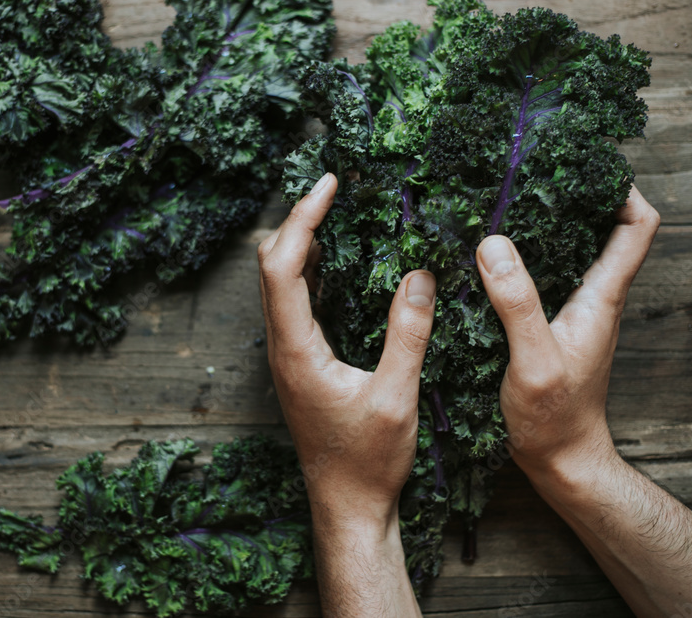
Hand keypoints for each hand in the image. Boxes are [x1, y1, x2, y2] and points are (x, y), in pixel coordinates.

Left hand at [258, 172, 436, 521]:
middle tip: (331, 188)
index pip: (282, 267)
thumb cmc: (367, 462)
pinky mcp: (298, 363)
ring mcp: (286, 356)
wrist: (345, 506)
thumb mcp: (396, 397)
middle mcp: (281, 348)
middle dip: (297, 220)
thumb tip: (420, 275)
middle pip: (271, 266)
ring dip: (300, 242)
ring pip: (278, 283)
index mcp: (296, 351)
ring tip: (333, 210)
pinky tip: (337, 262)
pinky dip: (309, 270)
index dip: (301, 219)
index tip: (328, 185)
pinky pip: (293, 303)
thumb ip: (408, 335)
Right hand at [475, 185, 659, 481]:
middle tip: (532, 173)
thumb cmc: (553, 417)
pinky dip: (522, 258)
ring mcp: (571, 312)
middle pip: (603, 229)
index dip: (622, 190)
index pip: (636, 228)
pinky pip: (542, 277)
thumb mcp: (533, 359)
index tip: (585, 166)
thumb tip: (493, 244)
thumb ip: (517, 302)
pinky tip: (487, 257)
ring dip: (545, 226)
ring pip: (570, 252)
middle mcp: (592, 298)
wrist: (559, 459)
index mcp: (600, 298)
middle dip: (575, 196)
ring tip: (503, 204)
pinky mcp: (547, 326)